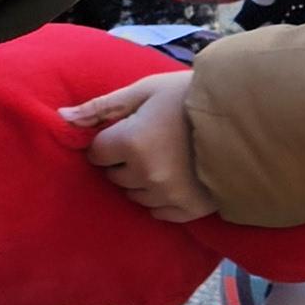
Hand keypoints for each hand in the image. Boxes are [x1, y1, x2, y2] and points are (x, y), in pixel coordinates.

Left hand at [62, 66, 213, 223]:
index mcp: (131, 143)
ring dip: (140, 180)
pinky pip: (158, 212)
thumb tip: (61, 120)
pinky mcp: (187, 210)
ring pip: (134, 195)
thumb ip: (100, 108)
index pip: (97, 153)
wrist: (242, 116)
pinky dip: (160, 199)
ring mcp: (167, 196)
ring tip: (164, 158)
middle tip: (149, 141)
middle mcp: (145, 175)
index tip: (129, 130)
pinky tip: (175, 178)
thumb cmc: (188, 97)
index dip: (109, 140)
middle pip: (113, 176)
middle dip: (123, 160)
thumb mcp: (143, 91)